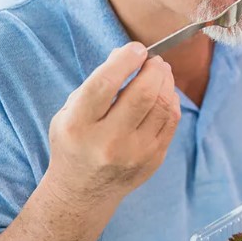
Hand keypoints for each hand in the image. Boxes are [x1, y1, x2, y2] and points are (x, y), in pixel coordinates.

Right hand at [46, 42, 180, 202]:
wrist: (84, 191)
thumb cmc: (75, 143)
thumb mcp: (70, 112)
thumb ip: (96, 83)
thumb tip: (126, 53)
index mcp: (79, 125)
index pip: (105, 84)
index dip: (125, 61)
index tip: (137, 48)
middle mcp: (108, 141)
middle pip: (143, 95)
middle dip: (154, 69)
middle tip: (155, 59)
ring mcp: (135, 153)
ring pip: (162, 106)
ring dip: (166, 82)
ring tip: (161, 71)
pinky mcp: (154, 159)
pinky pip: (171, 121)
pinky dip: (171, 101)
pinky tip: (165, 92)